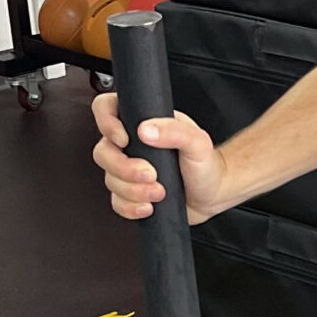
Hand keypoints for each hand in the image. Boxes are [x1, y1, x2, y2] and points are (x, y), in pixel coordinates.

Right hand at [91, 93, 229, 223]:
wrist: (213, 194)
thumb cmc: (206, 163)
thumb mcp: (197, 141)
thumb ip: (174, 131)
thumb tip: (146, 130)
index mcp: (141, 121)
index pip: (106, 108)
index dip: (106, 122)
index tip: (124, 140)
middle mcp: (131, 145)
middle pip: (103, 152)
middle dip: (124, 168)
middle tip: (151, 174)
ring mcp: (128, 170)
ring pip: (110, 180)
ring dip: (133, 190)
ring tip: (160, 192)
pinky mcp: (131, 194)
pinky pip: (116, 202)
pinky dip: (131, 207)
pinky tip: (149, 207)